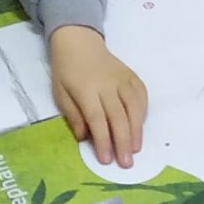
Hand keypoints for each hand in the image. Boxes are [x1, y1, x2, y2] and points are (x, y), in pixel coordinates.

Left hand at [50, 27, 148, 169]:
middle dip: (123, 142)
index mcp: (86, 90)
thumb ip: (73, 115)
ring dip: (137, 130)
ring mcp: (122, 79)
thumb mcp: (60, 93)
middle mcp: (107, 84)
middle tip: (126, 163)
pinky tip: (141, 127)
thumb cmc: (66, 71)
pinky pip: (142, 95)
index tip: (106, 159)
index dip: (103, 140)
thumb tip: (85, 137)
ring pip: (134, 106)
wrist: (79, 41)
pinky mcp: (131, 76)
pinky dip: (143, 112)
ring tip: (136, 149)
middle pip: (118, 116)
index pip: (97, 119)